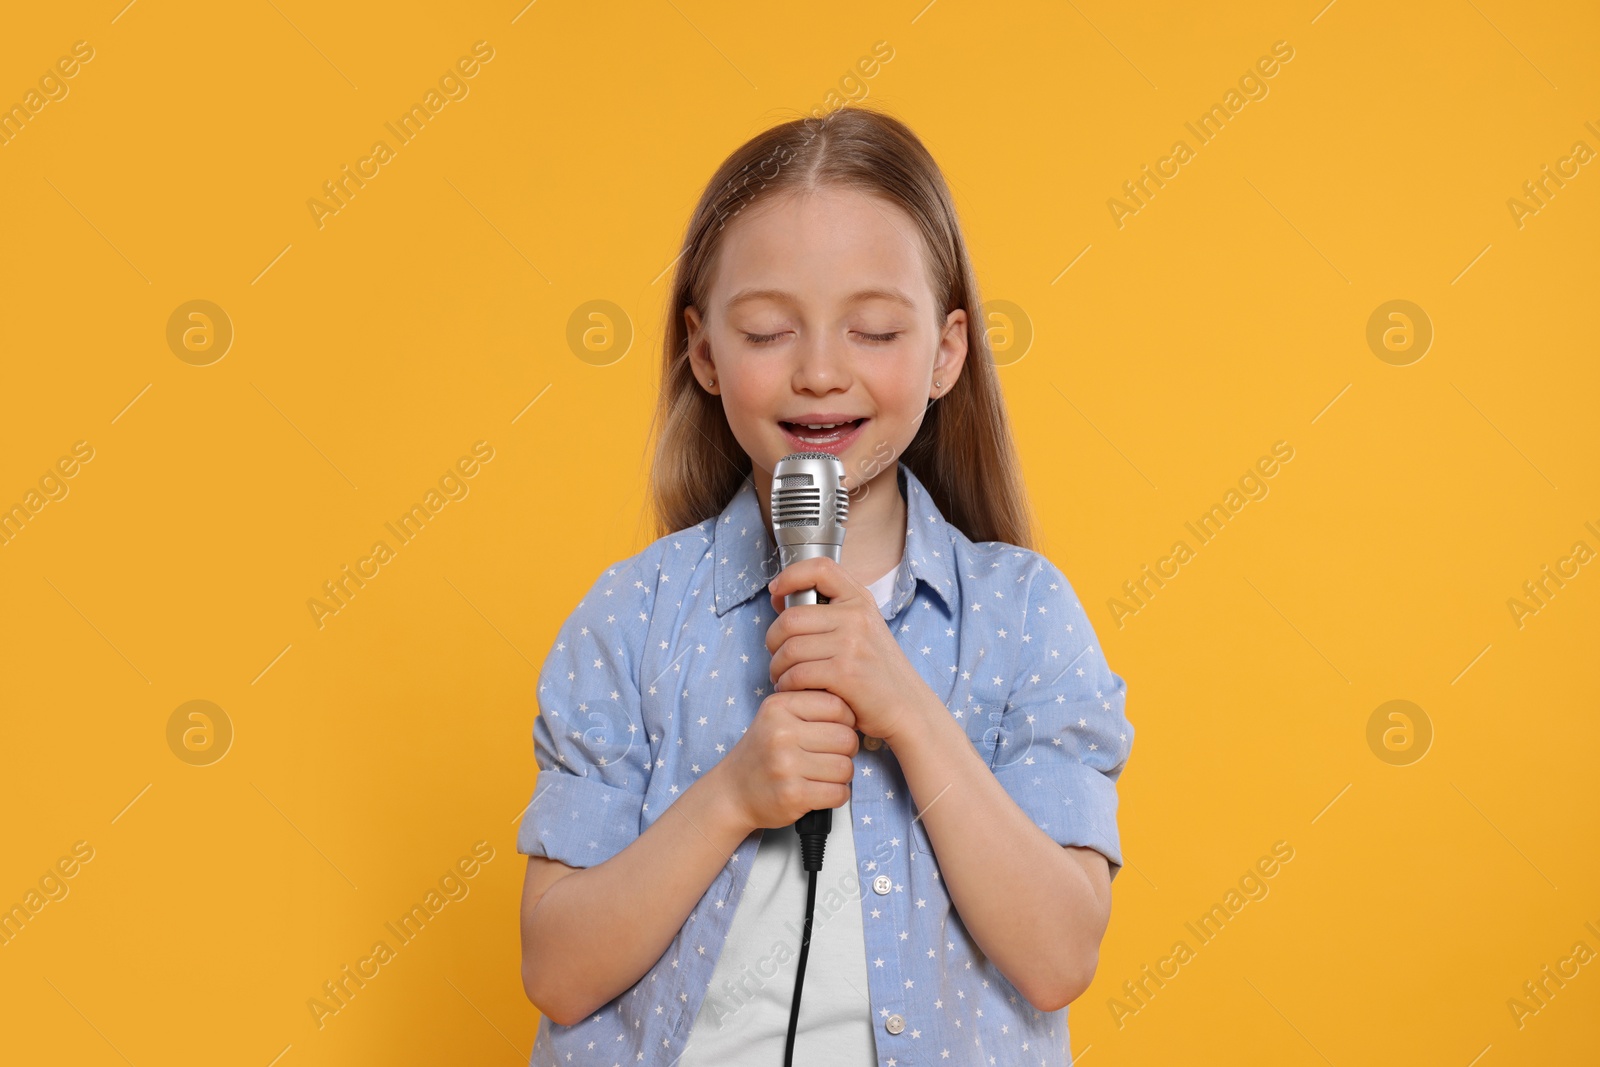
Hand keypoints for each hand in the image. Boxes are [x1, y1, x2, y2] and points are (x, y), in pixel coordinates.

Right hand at [712, 689, 858, 832]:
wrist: (732, 792)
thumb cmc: (763, 753)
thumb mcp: (777, 717)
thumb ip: (810, 705)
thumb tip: (854, 703)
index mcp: (779, 707)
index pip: (837, 705)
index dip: (847, 720)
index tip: (836, 729)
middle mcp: (781, 733)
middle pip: (846, 738)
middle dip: (847, 750)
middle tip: (832, 755)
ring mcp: (786, 766)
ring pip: (846, 768)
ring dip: (842, 775)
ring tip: (825, 773)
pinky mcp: (793, 795)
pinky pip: (839, 793)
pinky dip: (837, 795)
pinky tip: (822, 790)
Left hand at [765, 555, 931, 745]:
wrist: (907, 706)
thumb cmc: (876, 672)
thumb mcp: (861, 630)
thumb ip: (828, 613)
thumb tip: (781, 599)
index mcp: (859, 601)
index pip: (820, 568)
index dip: (790, 575)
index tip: (776, 591)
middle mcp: (856, 617)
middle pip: (791, 618)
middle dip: (773, 641)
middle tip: (777, 657)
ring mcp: (852, 644)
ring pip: (789, 649)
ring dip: (778, 668)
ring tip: (784, 678)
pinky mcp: (845, 673)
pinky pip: (797, 675)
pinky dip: (788, 685)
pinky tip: (795, 690)